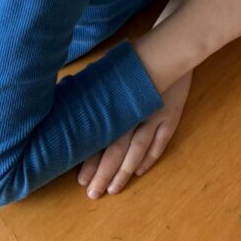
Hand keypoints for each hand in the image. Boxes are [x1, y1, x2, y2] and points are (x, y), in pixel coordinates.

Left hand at [78, 70, 191, 198]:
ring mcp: (156, 116)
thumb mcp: (109, 71)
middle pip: (118, 149)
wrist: (169, 46)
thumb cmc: (133, 58)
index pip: (102, 138)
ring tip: (113, 189)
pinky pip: (161, 141)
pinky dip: (150, 157)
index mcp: (119, 104)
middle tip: (92, 194)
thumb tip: (69, 107)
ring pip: (139, 150)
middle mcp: (136, 114)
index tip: (80, 179)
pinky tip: (140, 171)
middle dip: (105, 173)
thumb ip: (94, 92)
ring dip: (126, 172)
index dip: (91, 160)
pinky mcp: (172, 115)